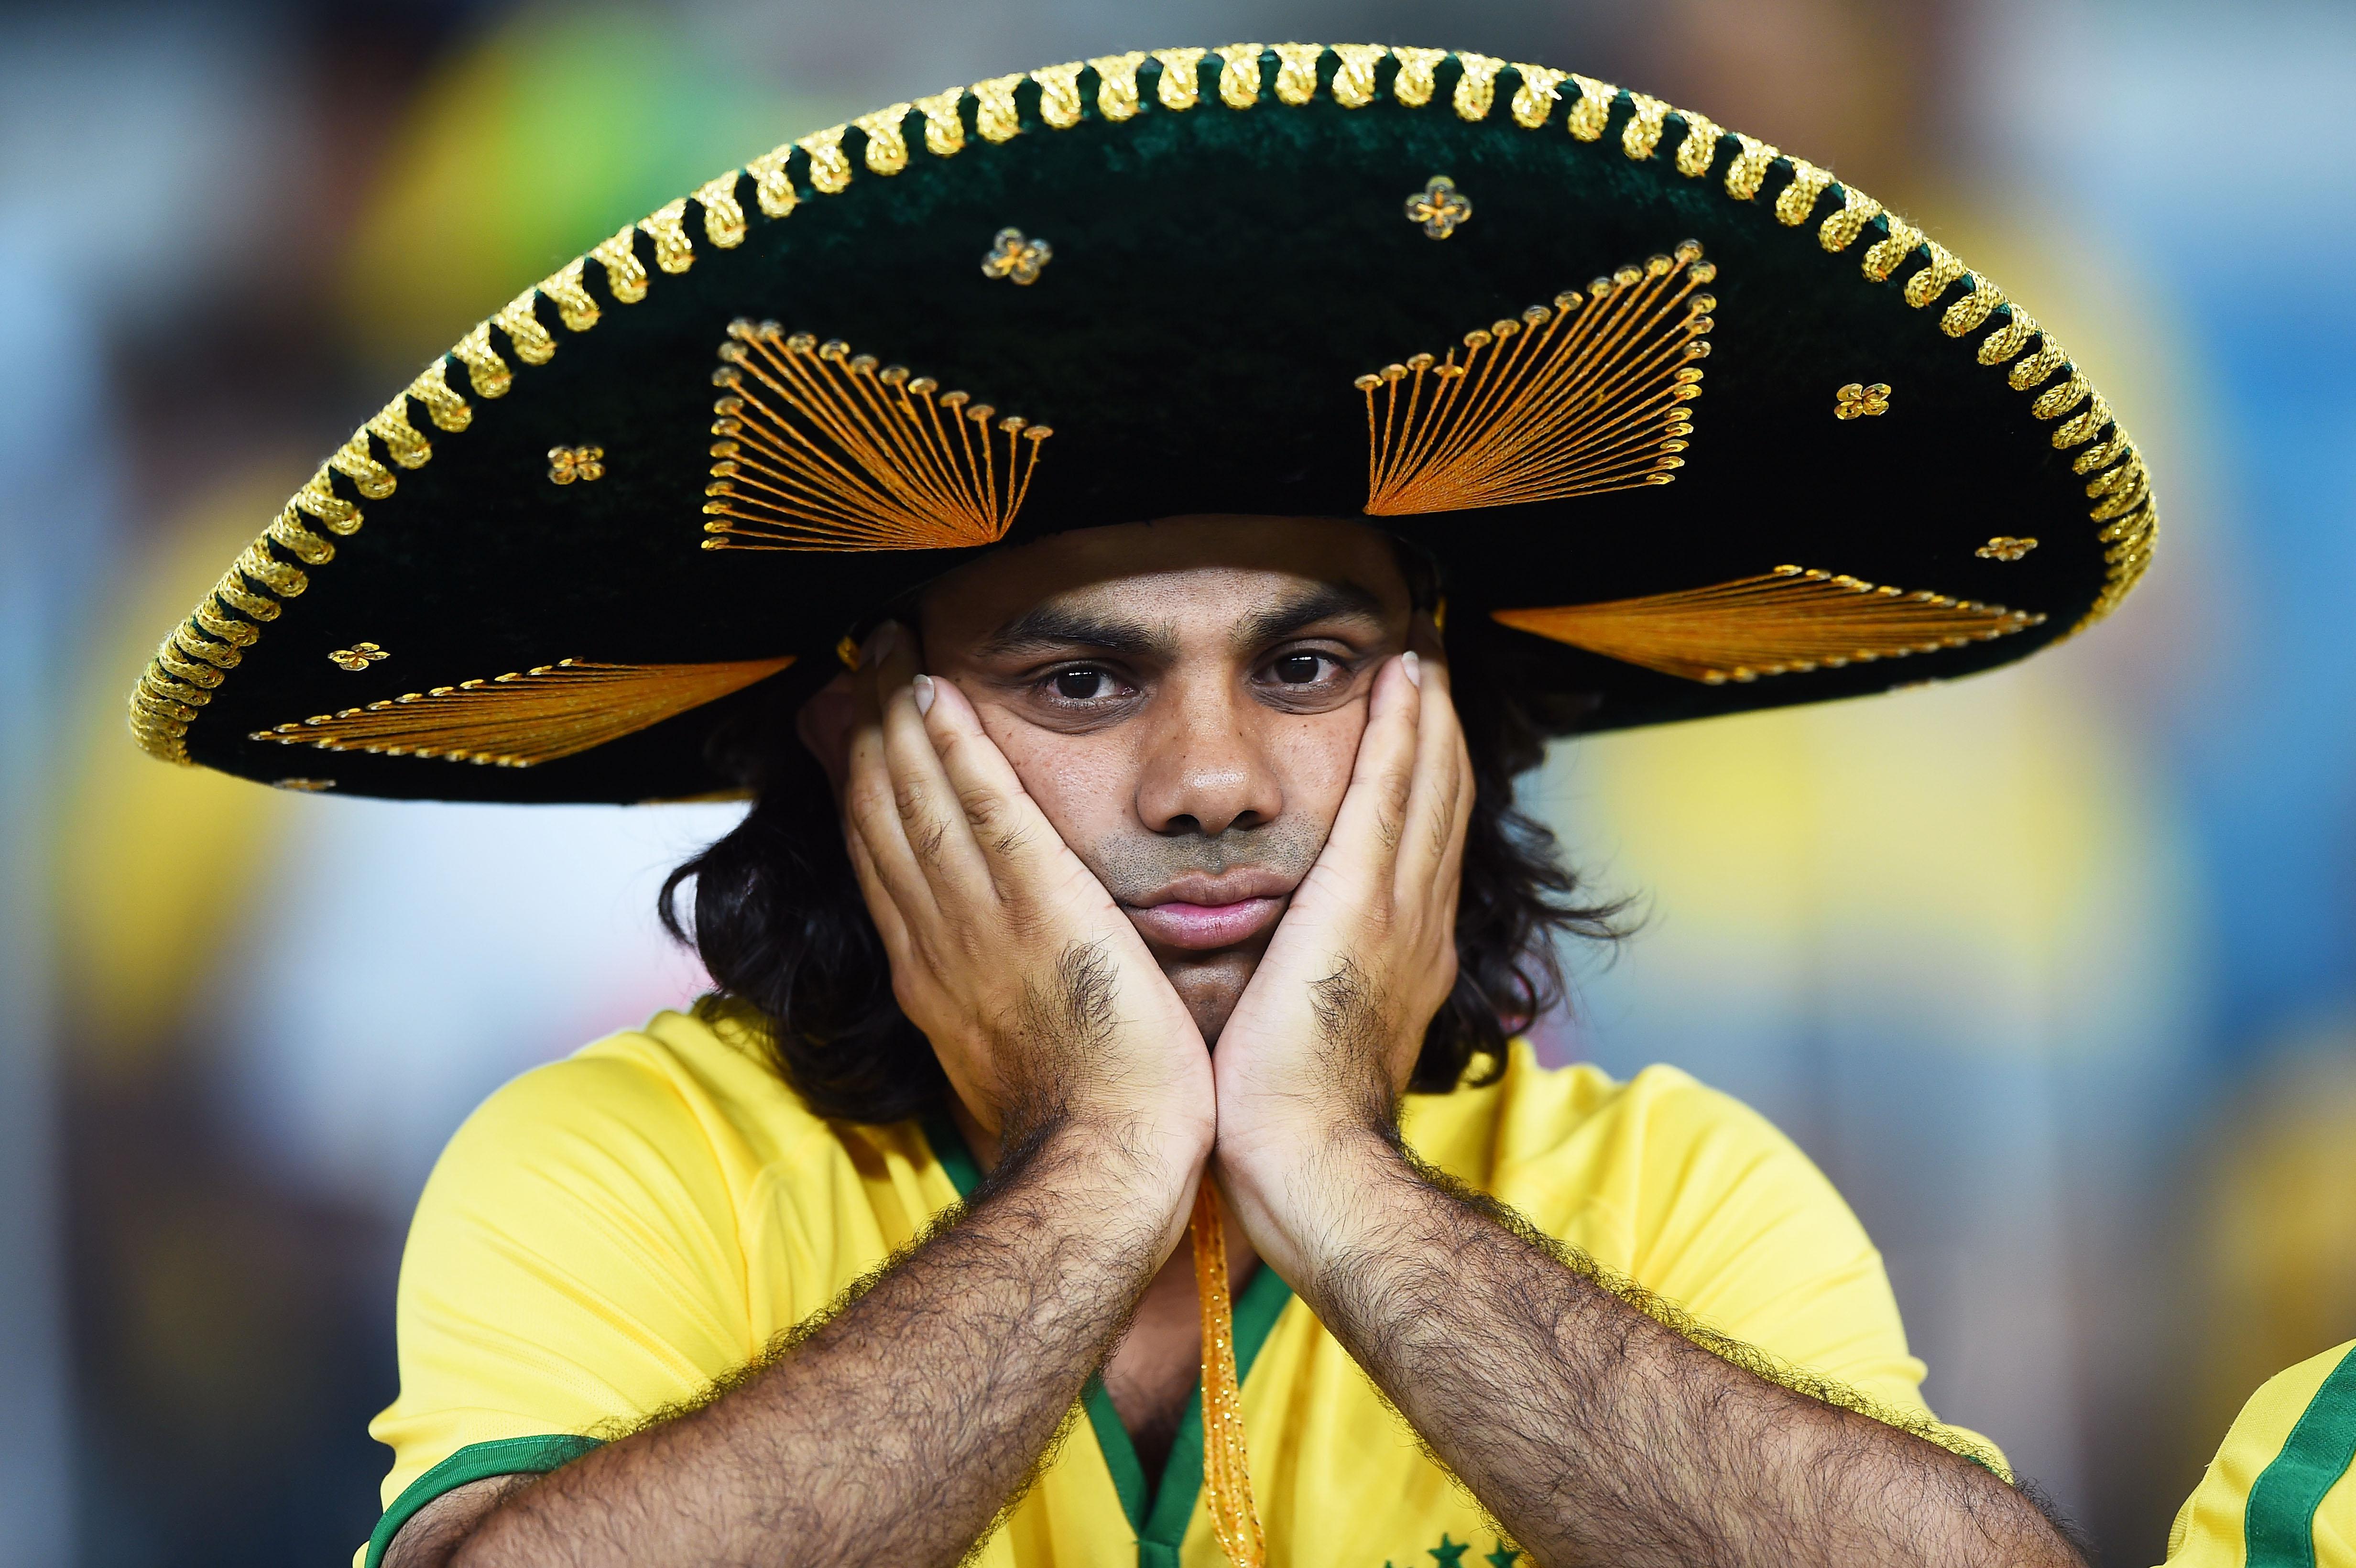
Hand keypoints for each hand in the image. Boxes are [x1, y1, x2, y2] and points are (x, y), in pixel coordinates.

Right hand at [842, 624, 1214, 1183]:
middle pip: (881, 817)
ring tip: (885, 649)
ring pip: (918, 801)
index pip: (883, 862)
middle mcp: (938, 942)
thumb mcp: (1012, 1055)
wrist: (1105, 1167)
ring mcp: (980, 925)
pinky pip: (987, 812)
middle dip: (865, 732)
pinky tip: (937, 695)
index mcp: (934, 976)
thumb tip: (987, 981)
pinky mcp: (1040, 911)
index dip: (863, 788)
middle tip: (857, 660)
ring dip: (898, 718)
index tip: (853, 728)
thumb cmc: (1083, 1125)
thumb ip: (991, 1001)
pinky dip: (956, 751)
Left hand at [1209, 633, 1472, 1260]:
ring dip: (1428, 714)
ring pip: (1427, 786)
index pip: (1422, 851)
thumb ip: (1309, 998)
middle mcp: (1420, 928)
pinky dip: (1404, 732)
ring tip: (1424, 652)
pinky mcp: (1363, 905)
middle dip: (1438, 733)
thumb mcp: (1310, 1046)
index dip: (1425, 785)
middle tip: (1432, 663)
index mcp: (1406, 961)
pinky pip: (1390, 795)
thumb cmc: (1290, 1130)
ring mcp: (1401, 914)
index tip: (1418, 730)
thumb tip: (1278, 980)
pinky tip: (1406, 677)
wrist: (1312, 1172)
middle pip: (1440, 805)